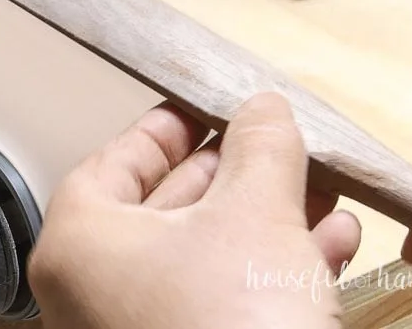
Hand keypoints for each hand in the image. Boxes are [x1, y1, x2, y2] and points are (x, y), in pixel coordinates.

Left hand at [28, 93, 360, 328]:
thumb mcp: (256, 215)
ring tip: (322, 192)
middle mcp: (95, 294)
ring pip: (206, 258)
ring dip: (268, 220)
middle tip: (278, 144)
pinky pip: (225, 304)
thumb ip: (260, 148)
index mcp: (80, 243)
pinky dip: (273, 270)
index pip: (116, 160)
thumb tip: (265, 110)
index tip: (210, 107)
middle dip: (237, 174)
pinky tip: (332, 247)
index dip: (171, 127)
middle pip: (168, 207)